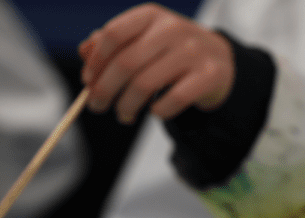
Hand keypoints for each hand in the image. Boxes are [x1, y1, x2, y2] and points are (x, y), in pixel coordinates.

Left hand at [79, 3, 234, 123]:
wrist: (219, 59)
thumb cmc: (171, 51)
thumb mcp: (143, 40)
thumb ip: (112, 45)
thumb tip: (85, 53)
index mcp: (151, 15)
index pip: (113, 34)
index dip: (96, 61)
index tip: (88, 82)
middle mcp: (173, 29)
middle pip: (126, 63)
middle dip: (105, 90)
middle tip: (97, 107)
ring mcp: (193, 51)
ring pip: (146, 84)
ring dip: (127, 106)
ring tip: (124, 115)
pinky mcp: (209, 75)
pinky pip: (174, 99)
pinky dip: (159, 111)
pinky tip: (156, 112)